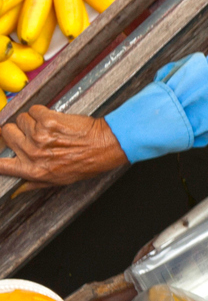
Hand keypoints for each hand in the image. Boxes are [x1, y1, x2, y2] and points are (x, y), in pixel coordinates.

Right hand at [0, 108, 127, 185]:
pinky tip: (54, 120)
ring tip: (49, 128)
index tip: (0, 147)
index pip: (0, 164)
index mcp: (32, 170)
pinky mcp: (48, 120)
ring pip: (21, 119)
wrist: (105, 145)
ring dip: (32, 120)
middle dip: (17, 130)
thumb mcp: (59, 180)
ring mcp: (39, 135)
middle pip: (6, 133)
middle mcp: (33, 153)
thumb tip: (17, 190)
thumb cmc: (86, 163)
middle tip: (32, 133)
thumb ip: (34, 184)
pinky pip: (35, 110)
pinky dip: (42, 112)